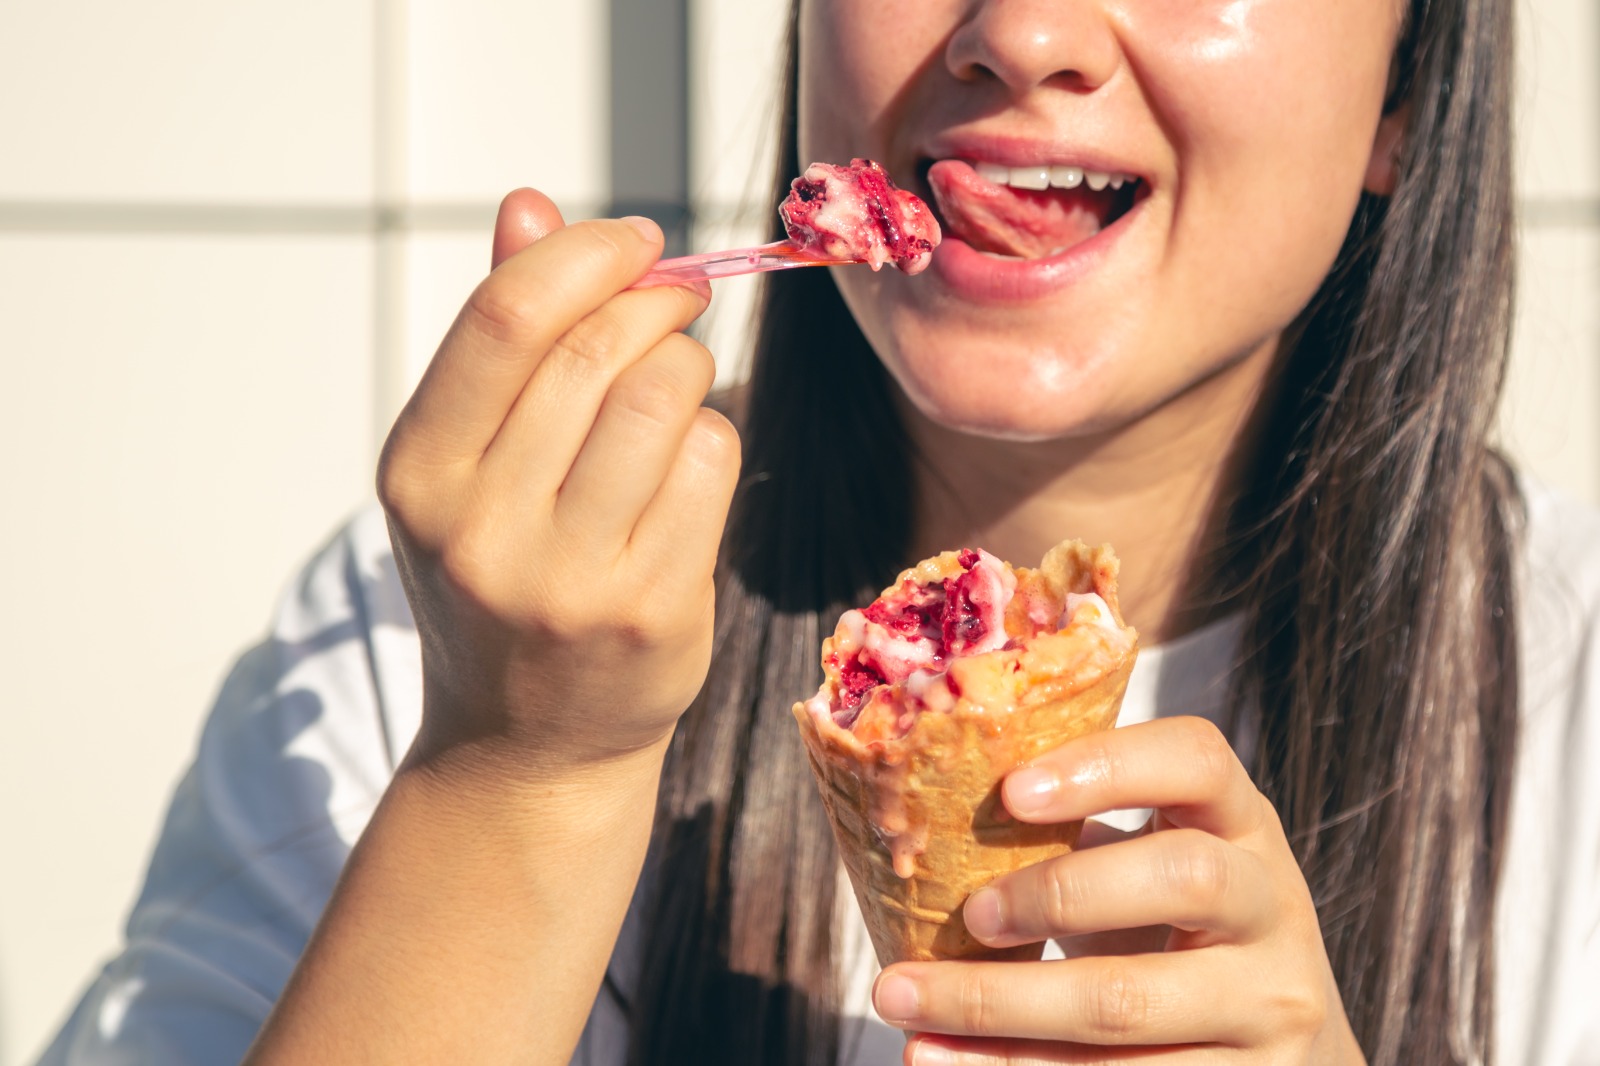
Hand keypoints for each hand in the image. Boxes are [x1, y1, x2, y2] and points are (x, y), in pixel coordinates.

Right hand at [377, 190, 739, 773]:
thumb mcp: (465, 465)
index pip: (506, 319)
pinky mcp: (651, 612)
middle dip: (657, 302)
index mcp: (419, 474)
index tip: (639, 239)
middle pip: (598, 351)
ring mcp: (568, 579)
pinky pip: (712, 465)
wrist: (526, 747)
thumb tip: (529, 202)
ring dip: (689, 367)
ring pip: (666, 398)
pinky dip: (713, 438)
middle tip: (677, 300)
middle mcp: (481, 530)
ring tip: (674, 387)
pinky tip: (689, 462)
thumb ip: (497, 337)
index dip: (587, 254)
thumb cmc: (501, 578)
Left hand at [871, 717, 1366, 1064]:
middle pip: (1180, 880)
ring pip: (1128, 1006)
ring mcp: (1268, 1006)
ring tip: (906, 1004)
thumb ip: (1080, 837)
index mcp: (1243, 824)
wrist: (1284, 1040)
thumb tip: (925, 820)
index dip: (1108, 765)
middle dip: (1056, 893)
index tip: (1011, 790)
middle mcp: (1272, 907)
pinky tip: (940, 1057)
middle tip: (966, 915)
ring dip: (998, 1010)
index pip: (1197, 760)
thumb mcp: (1159, 862)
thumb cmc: (1181, 926)